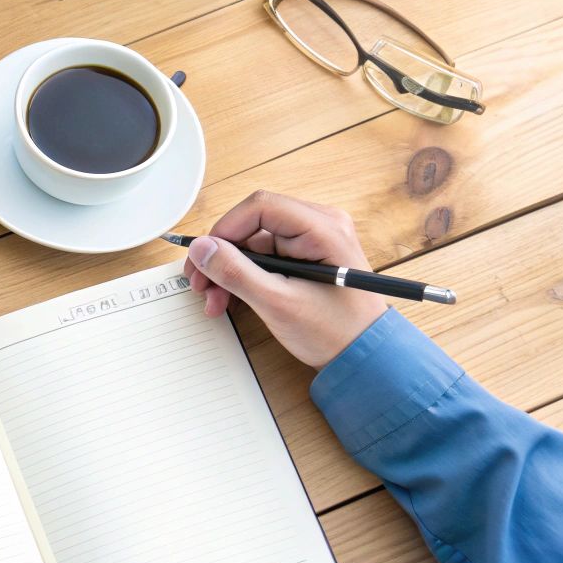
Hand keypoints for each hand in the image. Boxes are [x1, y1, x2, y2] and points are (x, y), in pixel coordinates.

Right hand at [183, 190, 388, 367]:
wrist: (363, 355)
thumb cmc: (335, 332)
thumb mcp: (278, 303)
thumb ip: (236, 273)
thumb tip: (201, 248)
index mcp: (323, 229)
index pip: (259, 207)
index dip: (224, 230)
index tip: (204, 258)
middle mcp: (319, 225)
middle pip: (252, 224)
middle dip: (222, 254)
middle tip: (200, 283)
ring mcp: (313, 240)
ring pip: (253, 242)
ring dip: (229, 269)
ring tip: (215, 300)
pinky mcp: (305, 256)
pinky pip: (264, 256)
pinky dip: (244, 275)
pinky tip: (230, 298)